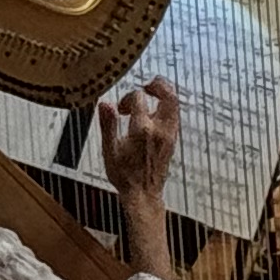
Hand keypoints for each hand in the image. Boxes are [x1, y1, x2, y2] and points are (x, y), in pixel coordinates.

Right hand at [97, 78, 179, 208]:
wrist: (143, 195)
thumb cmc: (125, 176)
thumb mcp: (109, 151)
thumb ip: (108, 125)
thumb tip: (104, 103)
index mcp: (142, 130)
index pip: (138, 98)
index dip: (127, 98)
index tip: (120, 109)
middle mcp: (160, 130)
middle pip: (169, 96)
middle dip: (158, 84)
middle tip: (147, 84)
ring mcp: (169, 135)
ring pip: (175, 104)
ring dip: (164, 94)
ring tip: (151, 93)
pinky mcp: (172, 141)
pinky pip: (175, 115)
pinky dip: (166, 106)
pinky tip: (154, 111)